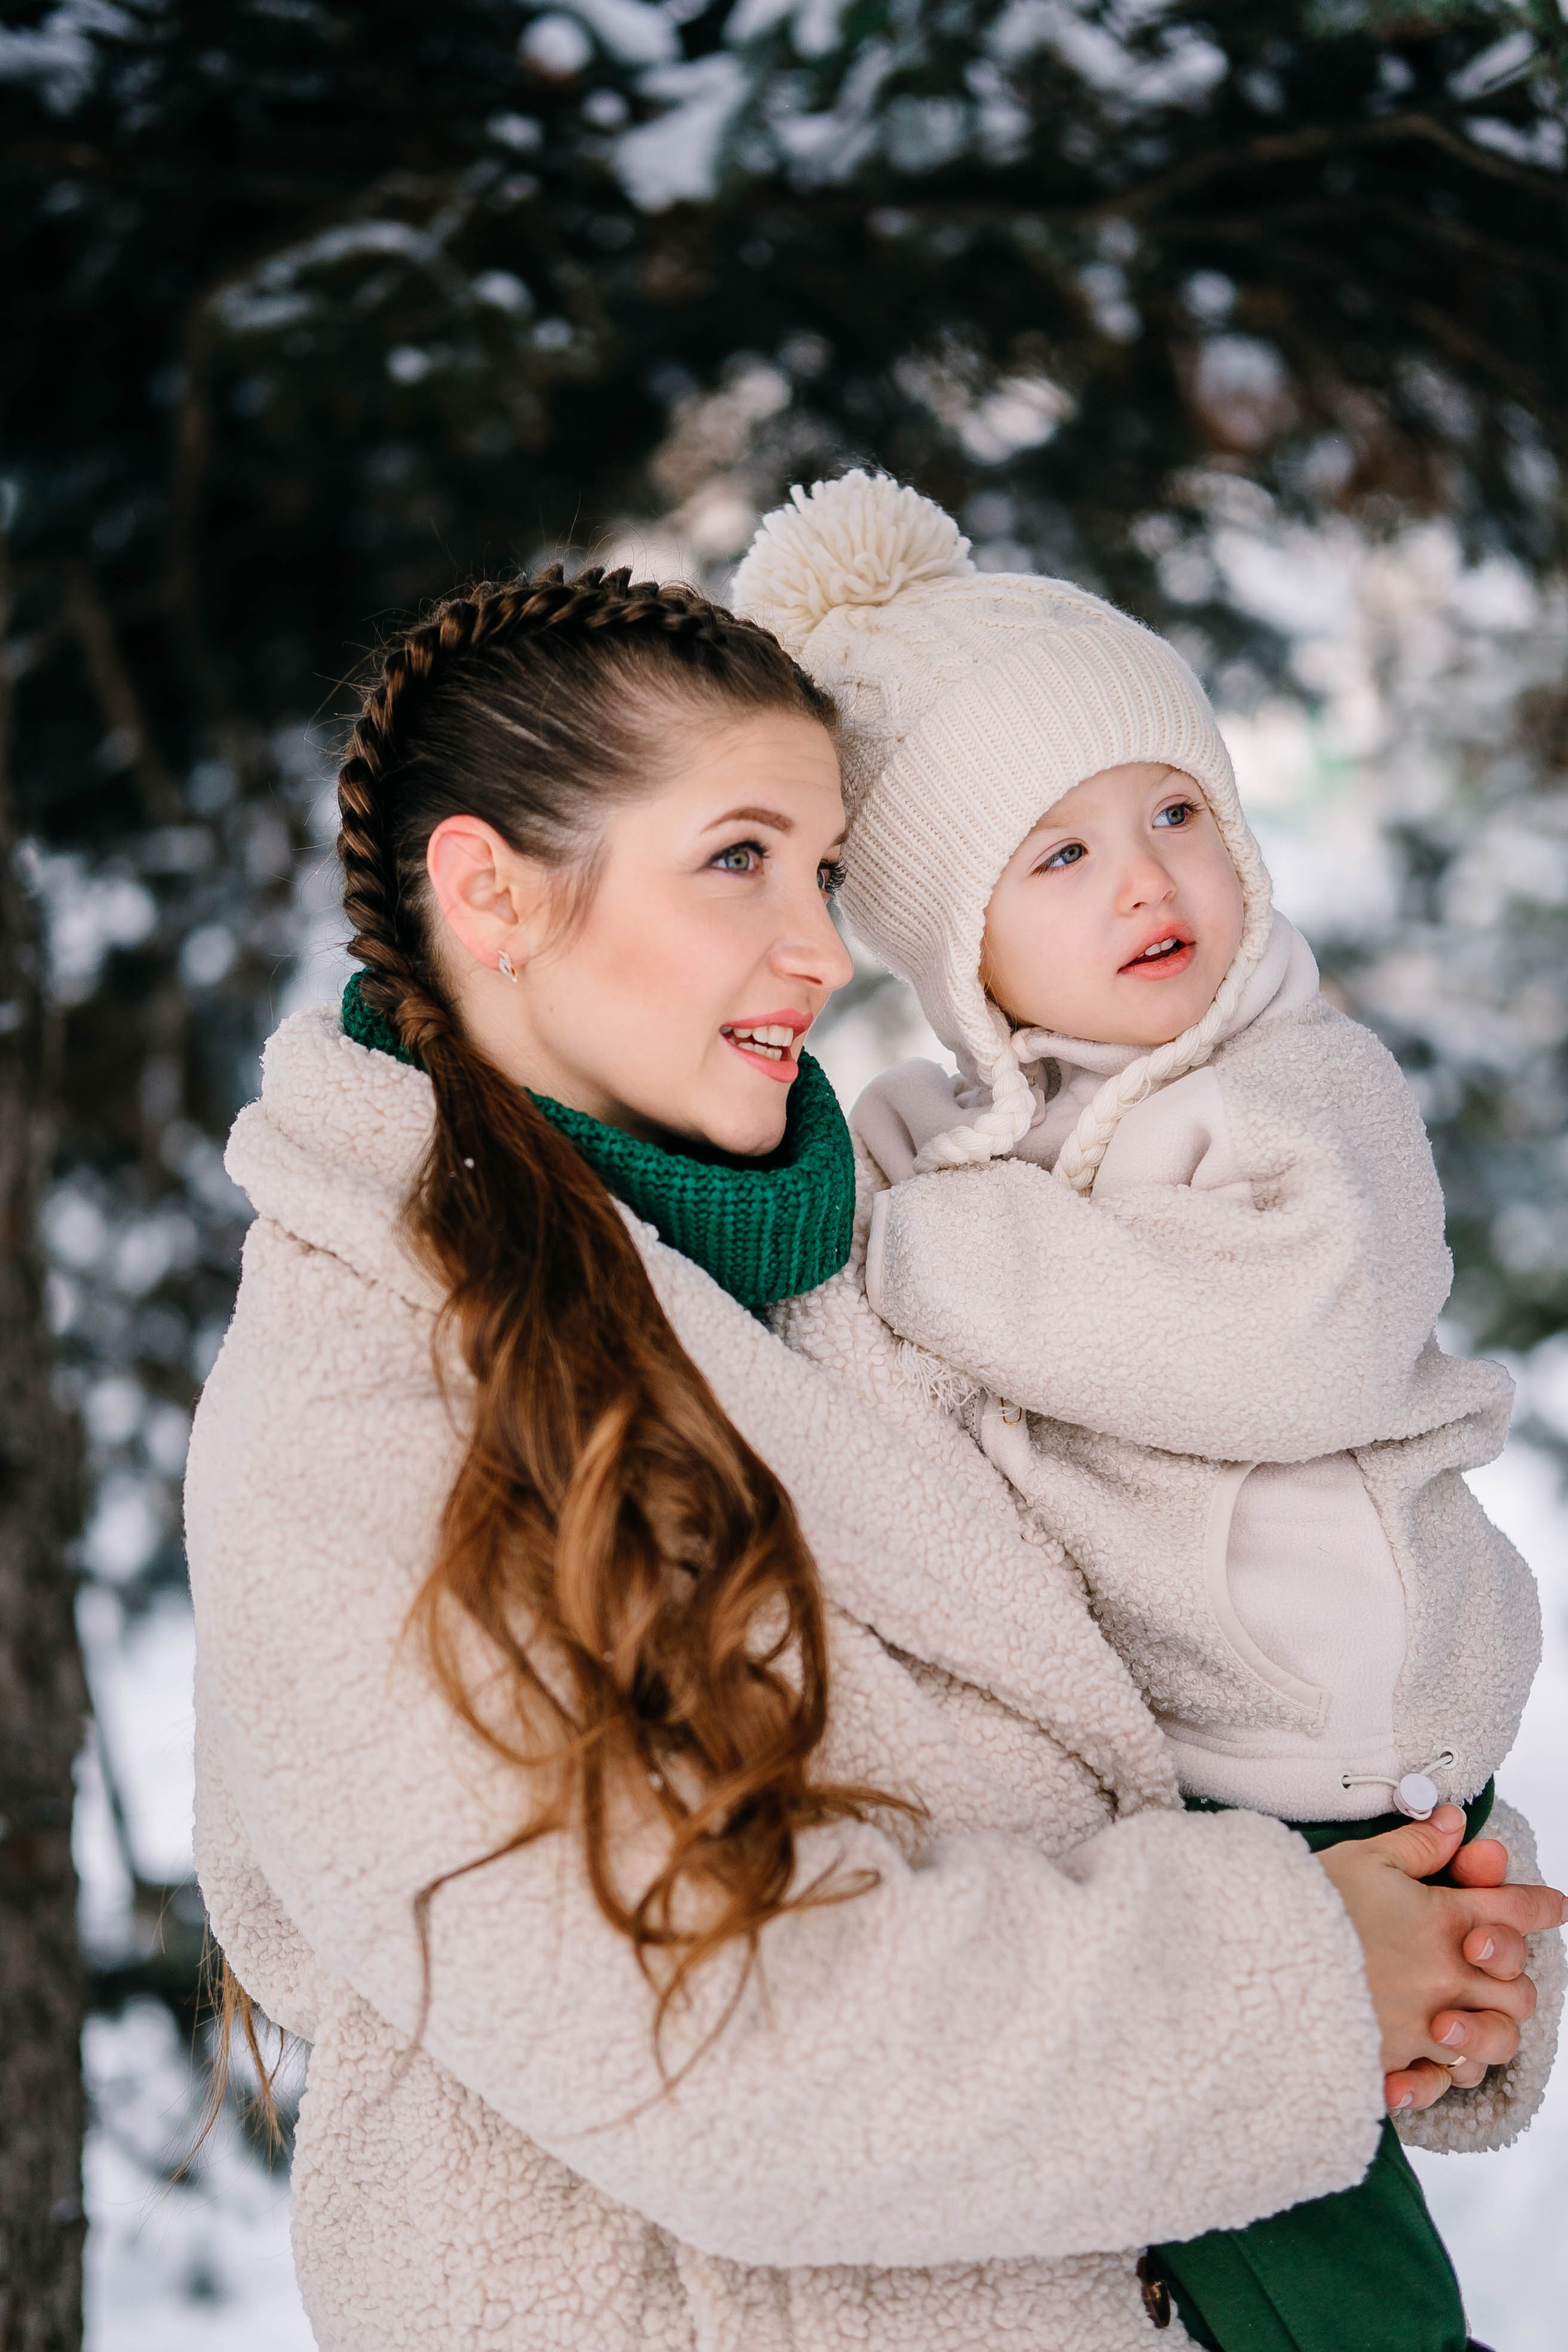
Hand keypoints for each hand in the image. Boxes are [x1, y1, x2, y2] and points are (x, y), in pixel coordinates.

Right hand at [1316, 1806, 1566, 2115]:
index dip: (1540, 1905)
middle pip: (1519, 1989)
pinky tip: (1426, 2058)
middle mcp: (1444, 1978)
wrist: (1254, 1966)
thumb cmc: (1305, 1907)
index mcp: (1443, 1922)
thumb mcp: (1362, 1860)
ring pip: (1494, 2043)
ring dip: (1488, 2029)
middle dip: (1514, 1975)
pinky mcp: (1392, 2061)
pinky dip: (1440, 2075)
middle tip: (1489, 1961)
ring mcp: (1422, 2026)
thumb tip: (1452, 1823)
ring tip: (1461, 2016)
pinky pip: (1441, 2082)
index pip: (1516, 1912)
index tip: (1553, 1905)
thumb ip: (1415, 1847)